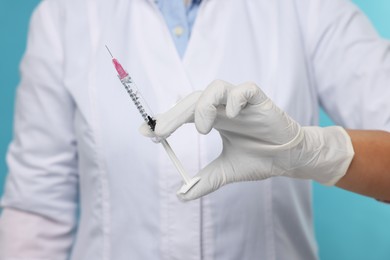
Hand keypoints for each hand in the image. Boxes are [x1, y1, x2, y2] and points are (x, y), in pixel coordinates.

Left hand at [140, 80, 353, 200]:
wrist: (289, 160)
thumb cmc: (259, 159)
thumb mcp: (226, 171)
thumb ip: (205, 180)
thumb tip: (181, 195)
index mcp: (214, 119)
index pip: (184, 113)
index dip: (164, 119)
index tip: (146, 132)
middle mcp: (224, 107)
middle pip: (193, 99)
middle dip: (174, 114)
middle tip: (159, 132)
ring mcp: (241, 103)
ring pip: (216, 87)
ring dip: (204, 106)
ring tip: (202, 130)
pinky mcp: (260, 101)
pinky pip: (245, 89)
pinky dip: (235, 98)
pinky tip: (232, 115)